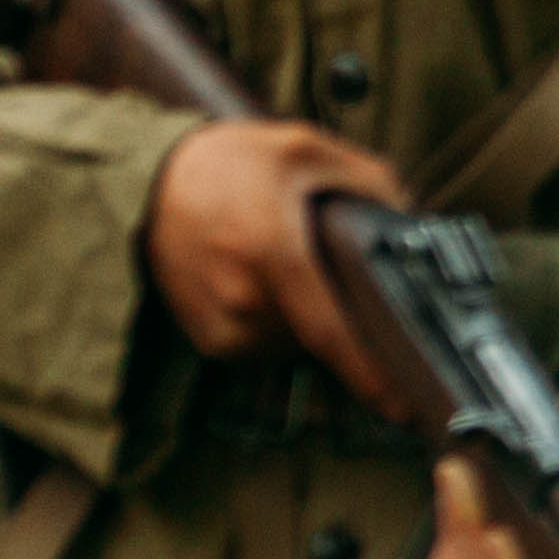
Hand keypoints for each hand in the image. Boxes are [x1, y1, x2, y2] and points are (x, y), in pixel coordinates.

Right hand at [144, 118, 409, 403]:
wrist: (148, 183)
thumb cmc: (230, 164)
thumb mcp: (305, 149)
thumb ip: (367, 181)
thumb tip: (410, 221)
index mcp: (274, 255)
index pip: (331, 334)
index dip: (370, 376)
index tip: (404, 408)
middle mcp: (245, 301)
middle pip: (323, 335)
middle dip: (340, 309)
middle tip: (328, 265)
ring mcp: (223, 326)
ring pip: (296, 344)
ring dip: (306, 317)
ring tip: (285, 266)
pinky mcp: (210, 341)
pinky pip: (267, 346)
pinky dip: (277, 322)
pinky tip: (261, 282)